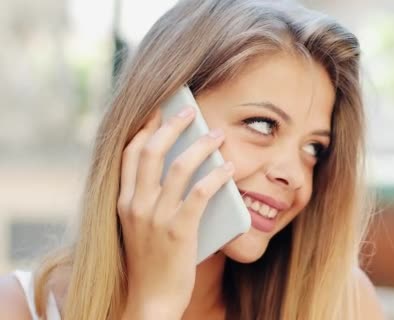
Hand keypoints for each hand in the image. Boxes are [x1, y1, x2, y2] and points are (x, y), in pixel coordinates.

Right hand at [117, 107, 232, 318]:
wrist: (151, 301)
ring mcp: (155, 218)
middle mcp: (135, 205)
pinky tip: (229, 168)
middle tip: (190, 110)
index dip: (146, 128)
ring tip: (218, 136)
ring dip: (201, 146)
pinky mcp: (178, 231)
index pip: (131, 154)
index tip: (161, 110)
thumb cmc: (151, 262)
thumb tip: (179, 167)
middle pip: (152, 151)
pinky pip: (200, 193)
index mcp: (124, 201)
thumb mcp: (141, 226)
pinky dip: (217, 176)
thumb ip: (151, 199)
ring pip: (178, 168)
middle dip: (172, 125)